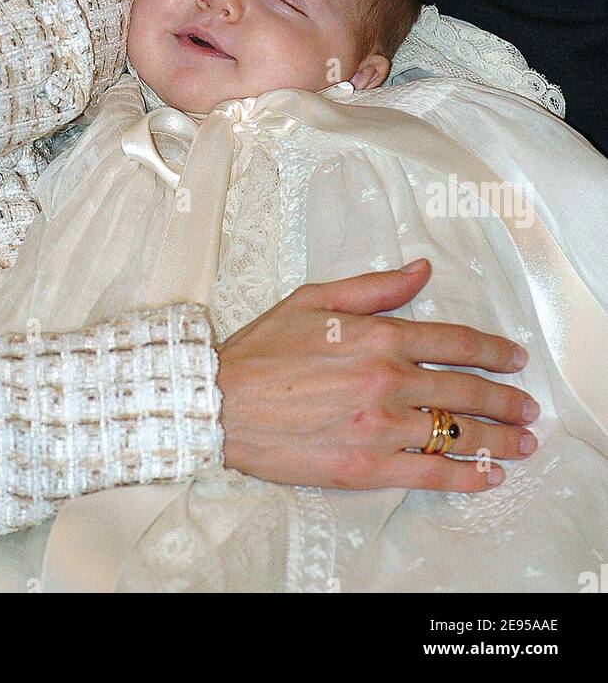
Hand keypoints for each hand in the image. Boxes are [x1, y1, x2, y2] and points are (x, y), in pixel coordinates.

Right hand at [215, 259, 538, 492]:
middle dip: (506, 399)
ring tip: (522, 443)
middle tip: (528, 406)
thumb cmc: (261, 350)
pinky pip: (431, 474)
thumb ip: (375, 287)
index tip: (514, 357)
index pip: (454, 341)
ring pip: (457, 433)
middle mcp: (387, 379)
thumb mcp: (314, 298)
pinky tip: (488, 476)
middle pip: (466, 390)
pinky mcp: (367, 467)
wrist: (218, 402)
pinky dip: (466, 476)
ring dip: (499, 440)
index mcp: (377, 335)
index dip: (492, 350)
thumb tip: (421, 270)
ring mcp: (380, 426)